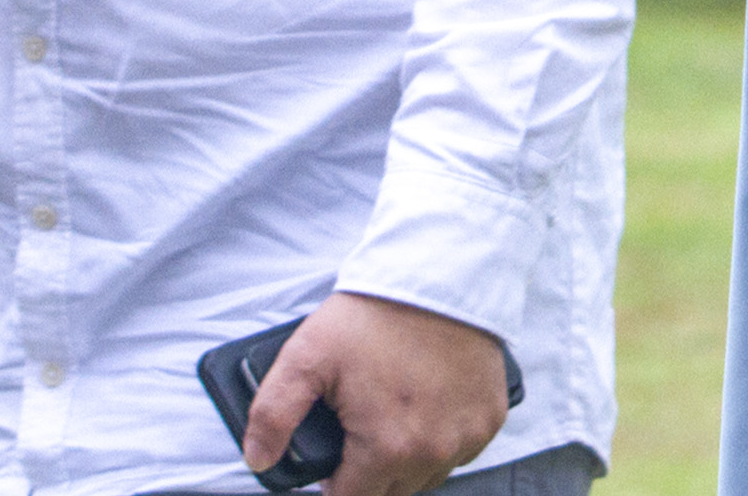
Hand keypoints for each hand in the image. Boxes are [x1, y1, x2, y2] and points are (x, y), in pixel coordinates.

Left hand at [245, 290, 508, 495]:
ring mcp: (467, 436)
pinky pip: (461, 451)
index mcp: (387, 448)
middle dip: (369, 472)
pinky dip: (443, 439)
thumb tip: (258, 459)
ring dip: (407, 460)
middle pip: (391, 494)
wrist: (439, 274)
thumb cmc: (375, 314)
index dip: (334, 482)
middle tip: (360, 426)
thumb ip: (272, 413)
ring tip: (392, 414)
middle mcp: (433, 452)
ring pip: (427, 476)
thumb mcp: (306, 355)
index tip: (335, 457)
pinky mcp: (489, 418)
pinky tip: (427, 406)